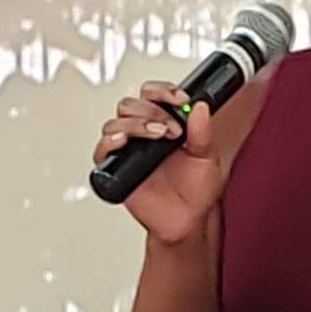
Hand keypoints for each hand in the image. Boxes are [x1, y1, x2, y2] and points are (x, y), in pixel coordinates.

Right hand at [94, 83, 225, 246]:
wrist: (186, 220)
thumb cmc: (195, 191)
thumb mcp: (208, 158)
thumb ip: (203, 133)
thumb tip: (200, 108)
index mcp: (165, 123)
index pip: (153, 94)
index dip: (163, 91)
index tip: (179, 100)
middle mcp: (143, 133)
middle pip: (131, 104)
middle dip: (151, 111)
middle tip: (171, 128)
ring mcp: (129, 149)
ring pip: (115, 122)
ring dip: (135, 124)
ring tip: (157, 136)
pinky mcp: (116, 168)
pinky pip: (103, 150)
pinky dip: (109, 142)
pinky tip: (124, 142)